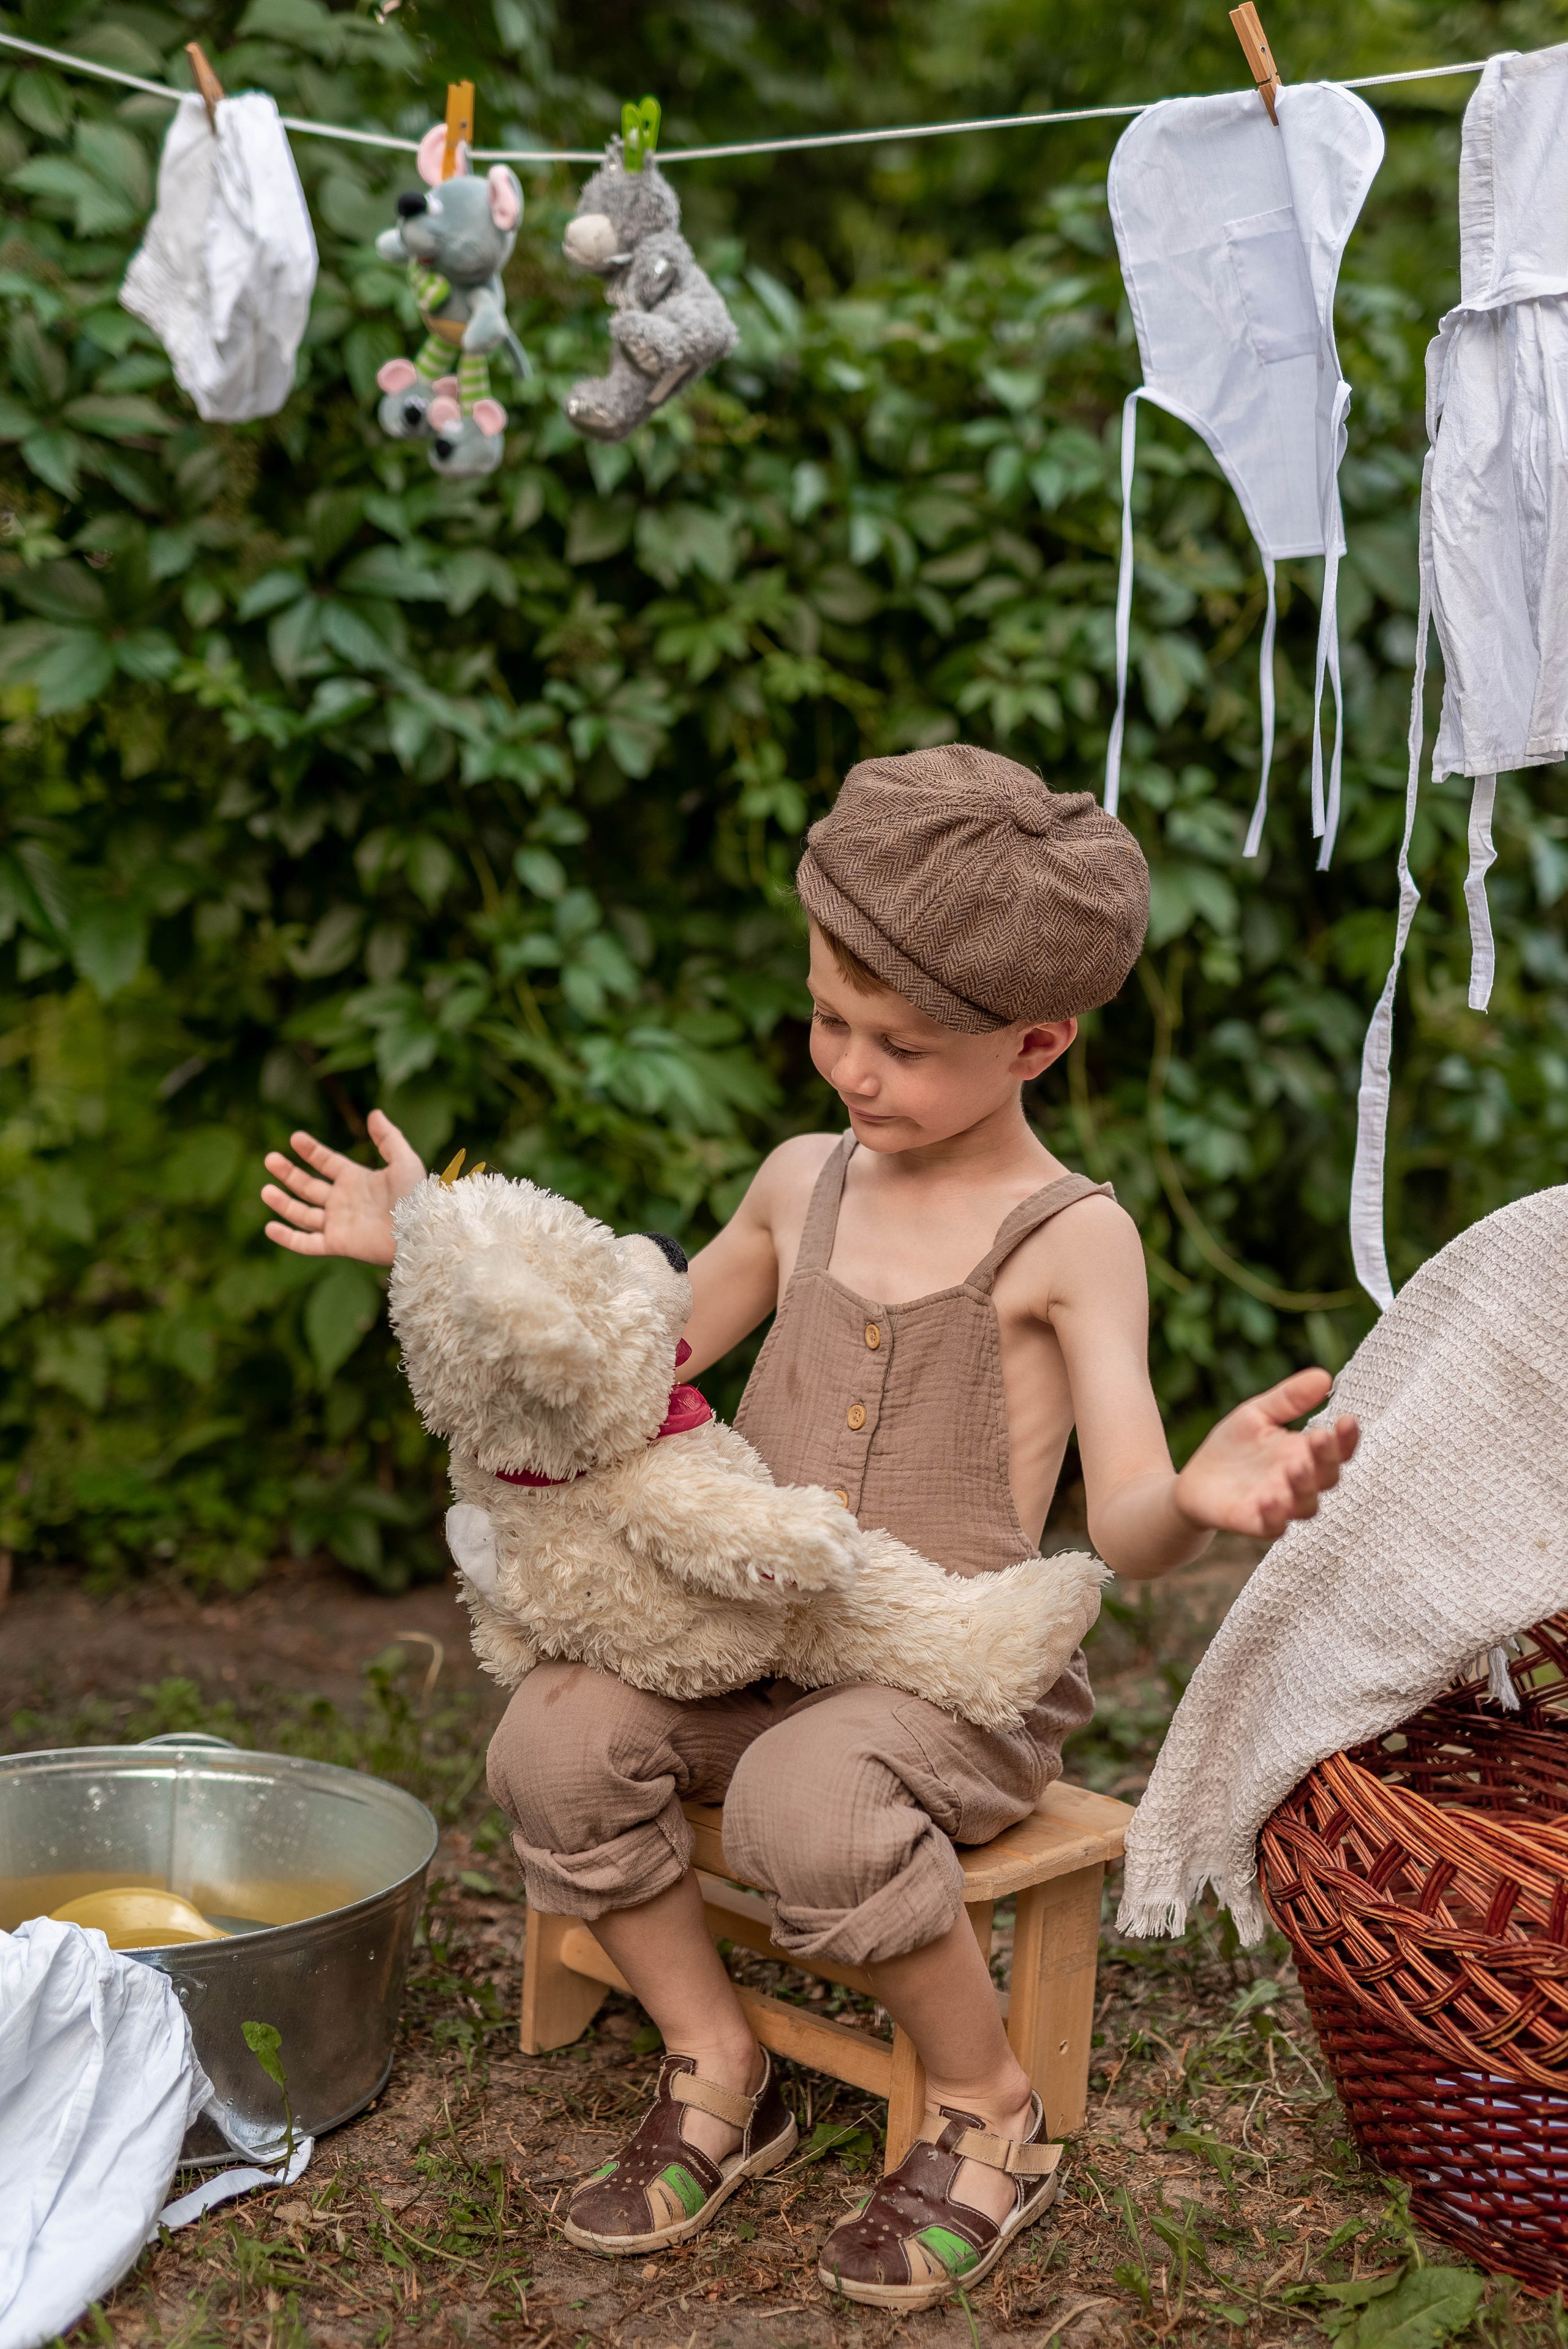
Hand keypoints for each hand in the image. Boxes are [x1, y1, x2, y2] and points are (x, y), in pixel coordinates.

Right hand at [261, 1110, 424, 1266]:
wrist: (420, 1231)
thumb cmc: (416, 1196)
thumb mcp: (404, 1161)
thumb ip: (388, 1138)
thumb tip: (374, 1113)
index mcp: (357, 1179)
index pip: (326, 1162)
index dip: (311, 1151)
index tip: (295, 1138)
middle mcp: (344, 1201)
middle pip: (308, 1186)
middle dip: (288, 1173)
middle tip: (269, 1159)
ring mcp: (339, 1223)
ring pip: (303, 1213)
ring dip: (283, 1203)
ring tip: (265, 1190)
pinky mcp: (338, 1244)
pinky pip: (307, 1243)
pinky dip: (288, 1238)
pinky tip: (270, 1227)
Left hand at [1172, 1368, 1358, 1543]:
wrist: (1196, 1481)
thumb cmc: (1234, 1446)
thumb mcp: (1257, 1415)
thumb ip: (1289, 1399)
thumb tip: (1324, 1376)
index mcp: (1304, 1454)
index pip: (1337, 1450)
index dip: (1346, 1438)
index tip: (1347, 1419)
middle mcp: (1299, 1482)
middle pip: (1327, 1477)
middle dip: (1326, 1459)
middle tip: (1318, 1438)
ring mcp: (1281, 1505)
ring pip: (1306, 1505)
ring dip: (1304, 1487)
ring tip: (1295, 1467)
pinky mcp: (1257, 1523)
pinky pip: (1274, 1526)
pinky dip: (1276, 1515)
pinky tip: (1269, 1499)